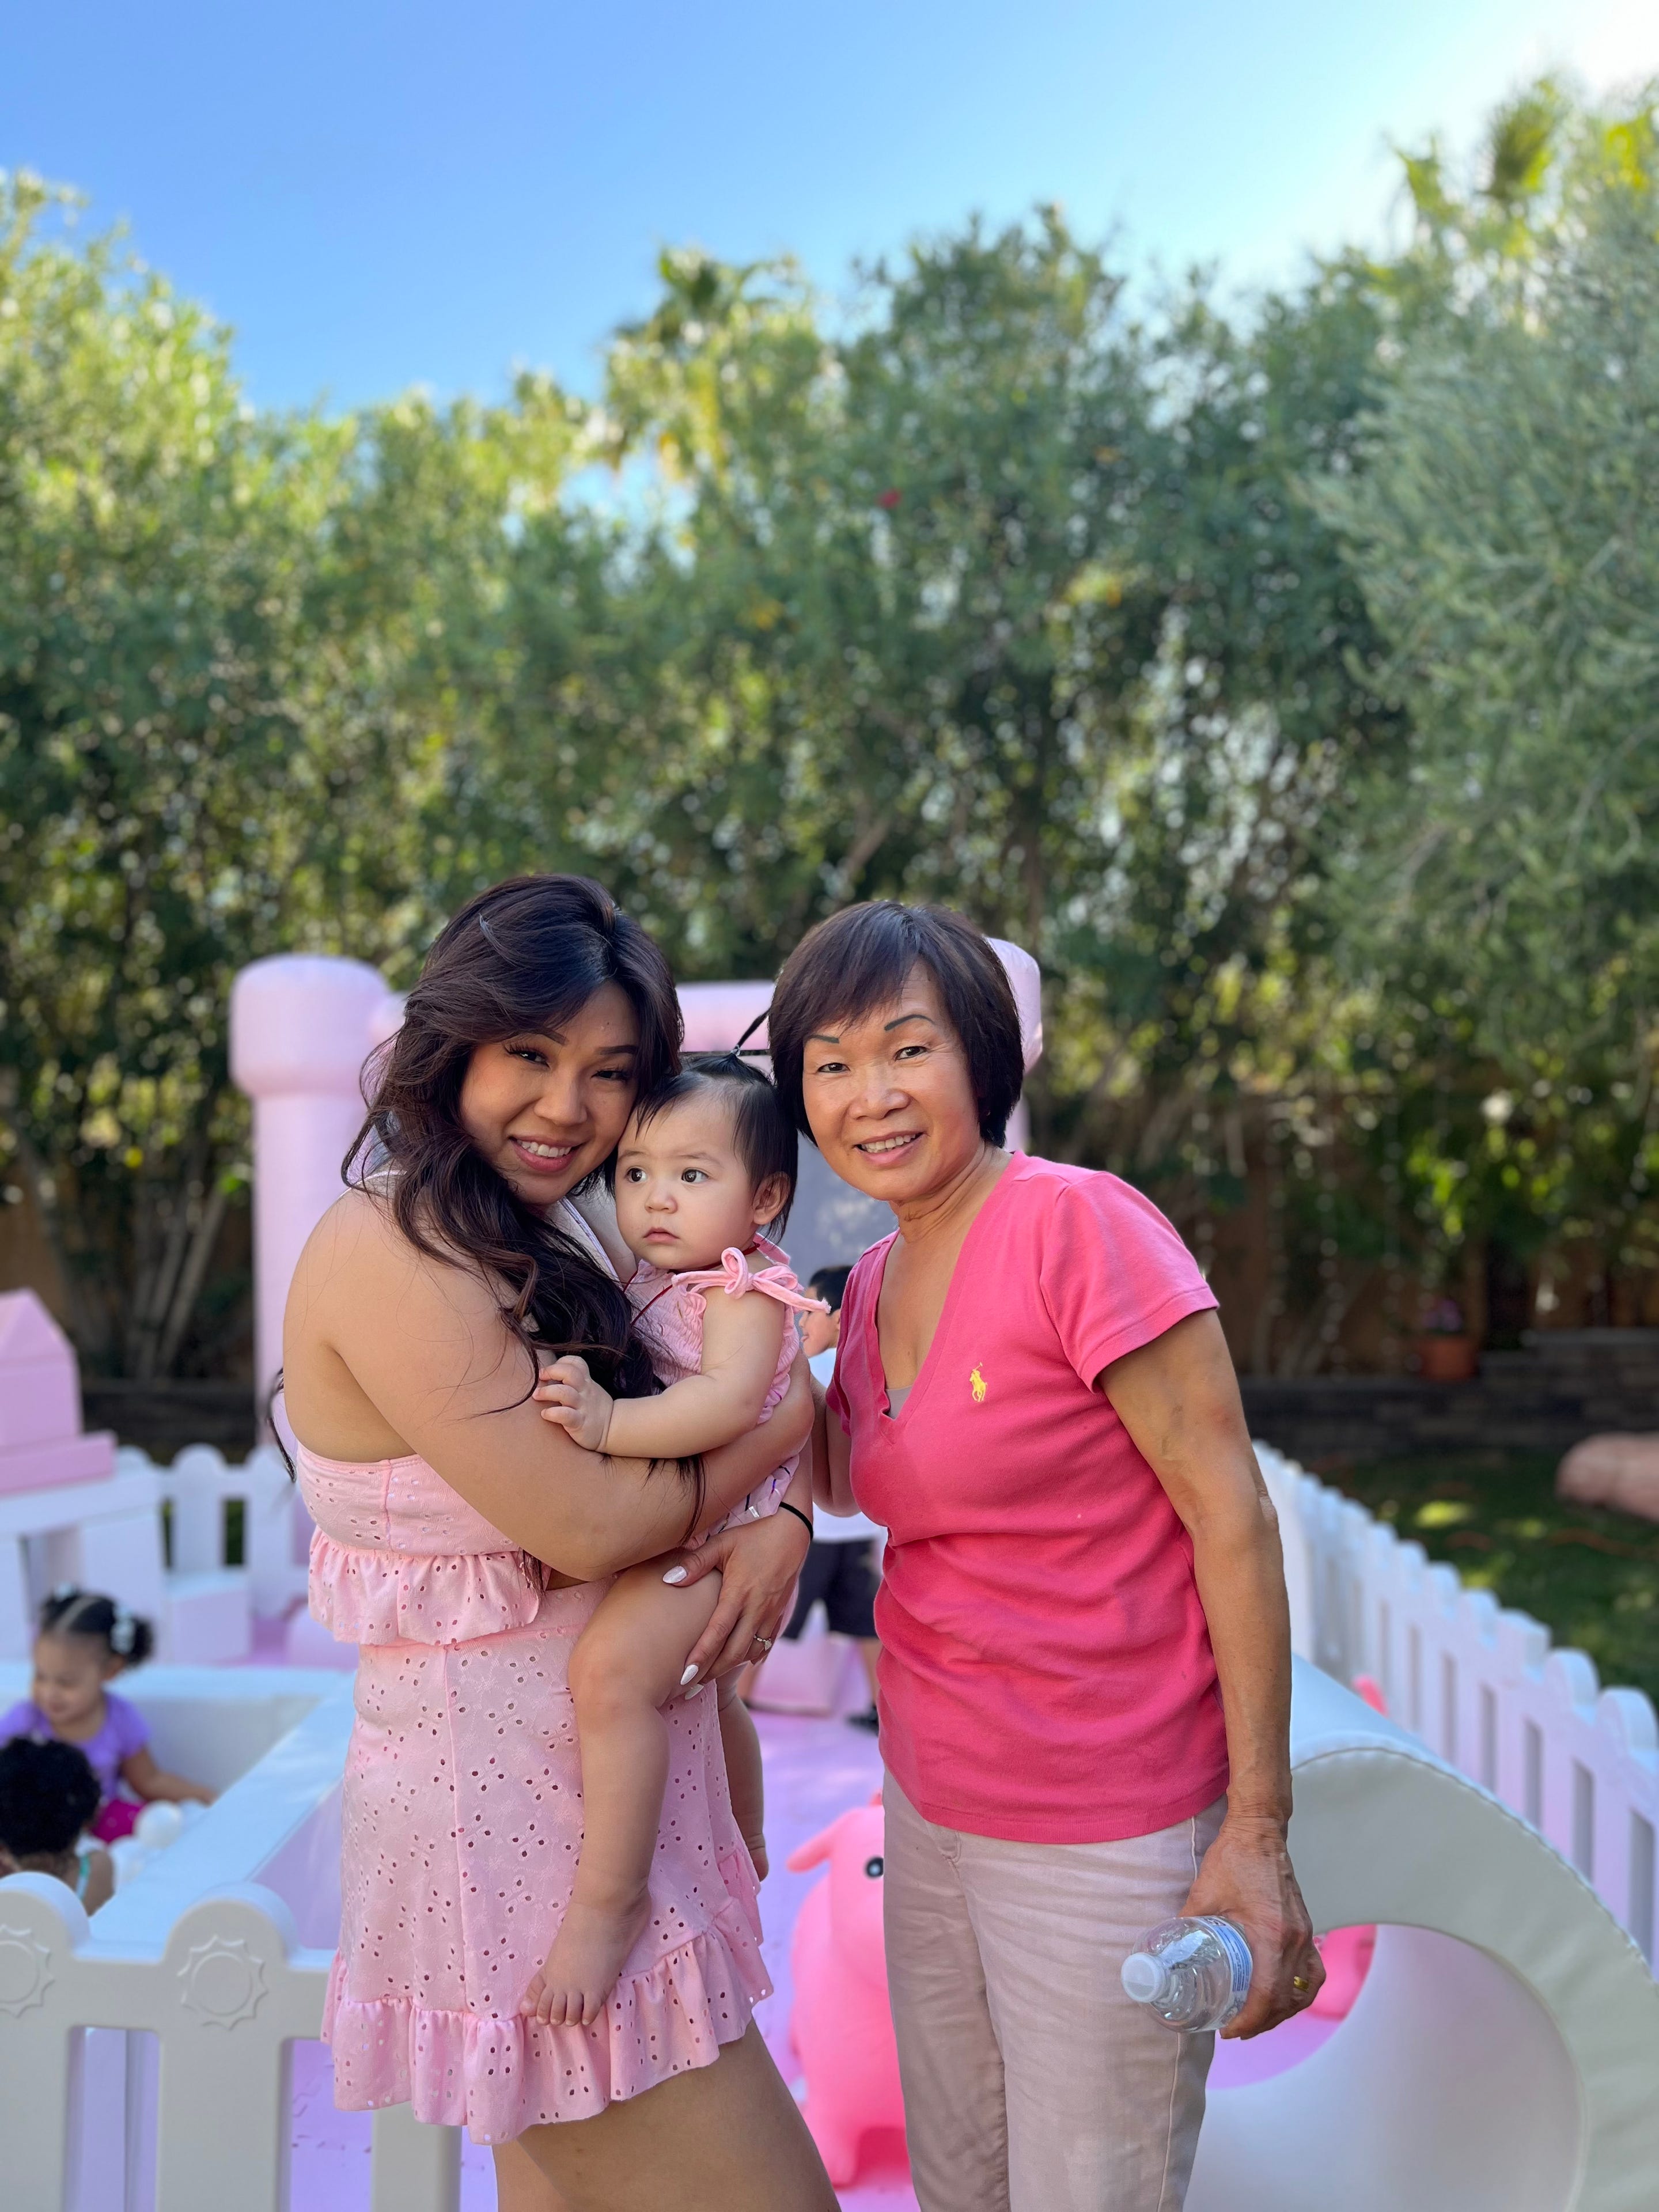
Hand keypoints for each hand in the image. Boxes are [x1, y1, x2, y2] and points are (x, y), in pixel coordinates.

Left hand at [535, 1355, 613, 1451]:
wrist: (612, 1428)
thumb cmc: (593, 1408)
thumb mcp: (587, 1389)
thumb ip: (572, 1381)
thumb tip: (546, 1375)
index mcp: (585, 1382)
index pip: (576, 1363)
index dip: (561, 1363)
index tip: (548, 1372)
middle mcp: (584, 1391)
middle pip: (570, 1372)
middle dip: (552, 1371)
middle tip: (540, 1378)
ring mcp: (583, 1406)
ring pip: (565, 1393)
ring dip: (547, 1392)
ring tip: (537, 1395)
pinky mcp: (580, 1423)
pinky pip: (566, 1415)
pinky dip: (552, 1413)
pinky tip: (545, 1414)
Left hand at [668, 1508, 811, 1687]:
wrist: (794, 1532)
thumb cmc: (755, 1535)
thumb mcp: (723, 1543)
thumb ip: (696, 1562)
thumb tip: (668, 1579)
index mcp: (738, 1593)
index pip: (717, 1633)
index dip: (701, 1656)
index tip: (685, 1676)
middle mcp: (756, 1608)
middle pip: (734, 1651)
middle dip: (713, 1672)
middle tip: (692, 1686)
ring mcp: (770, 1612)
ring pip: (751, 1650)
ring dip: (731, 1666)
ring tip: (711, 1678)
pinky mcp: (779, 1612)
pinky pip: (766, 1641)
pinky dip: (754, 1655)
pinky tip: (744, 1661)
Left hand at [1182, 1811, 1322, 2038]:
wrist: (1260, 1830)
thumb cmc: (1234, 1858)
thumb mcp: (1204, 1894)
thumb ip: (1187, 1924)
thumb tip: (1169, 1953)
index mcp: (1272, 1934)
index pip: (1268, 1995)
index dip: (1250, 2020)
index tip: (1229, 2031)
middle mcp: (1295, 1939)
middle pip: (1288, 1998)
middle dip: (1263, 2021)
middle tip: (1237, 2030)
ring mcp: (1305, 1934)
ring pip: (1305, 1988)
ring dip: (1285, 2010)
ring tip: (1259, 2018)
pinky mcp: (1305, 1927)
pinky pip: (1312, 1970)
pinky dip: (1300, 1990)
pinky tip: (1283, 1994)